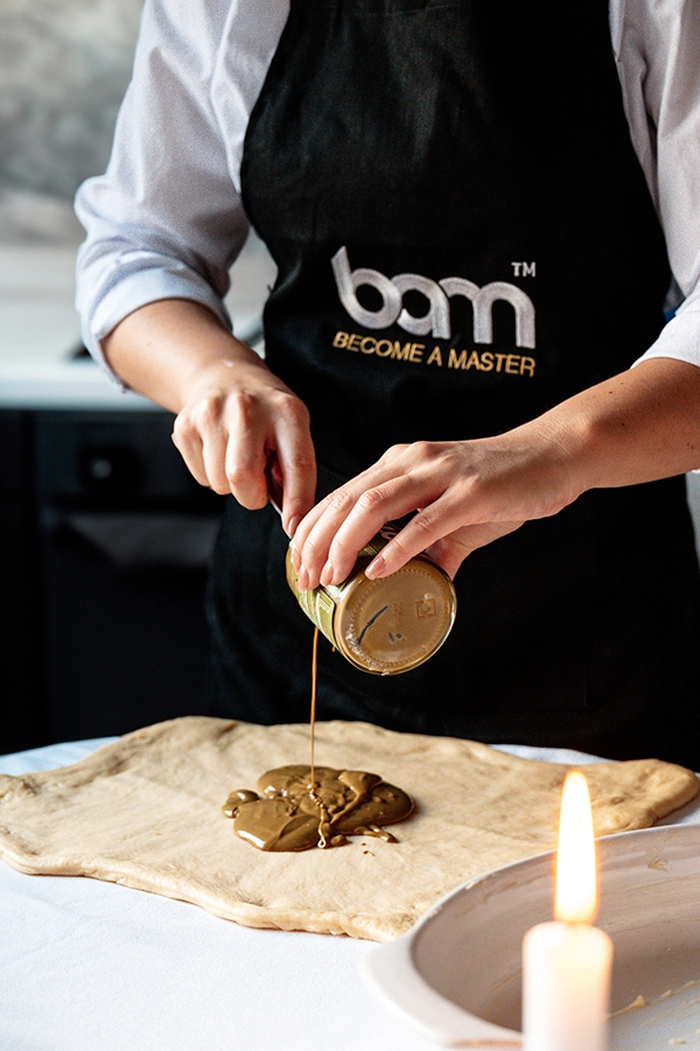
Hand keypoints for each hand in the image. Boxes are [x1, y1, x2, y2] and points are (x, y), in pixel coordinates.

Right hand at [103, 298, 316, 534]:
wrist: (221, 374)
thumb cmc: (264, 411)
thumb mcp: (291, 426)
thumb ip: (293, 467)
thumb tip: (292, 518)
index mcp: (285, 411)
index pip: (296, 464)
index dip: (297, 502)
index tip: (295, 528)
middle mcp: (247, 408)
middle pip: (242, 476)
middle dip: (251, 495)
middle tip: (256, 484)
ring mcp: (211, 414)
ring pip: (219, 482)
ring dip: (230, 483)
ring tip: (235, 455)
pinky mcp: (185, 425)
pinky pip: (200, 476)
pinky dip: (210, 473)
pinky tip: (217, 448)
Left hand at [292, 421, 580, 588]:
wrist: (554, 454)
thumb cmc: (503, 482)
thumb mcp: (454, 512)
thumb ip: (430, 546)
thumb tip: (412, 583)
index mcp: (400, 463)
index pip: (342, 494)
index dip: (312, 528)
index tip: (298, 560)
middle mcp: (413, 461)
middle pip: (347, 500)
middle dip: (317, 540)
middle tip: (304, 577)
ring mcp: (441, 474)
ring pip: (375, 506)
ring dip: (345, 544)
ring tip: (331, 575)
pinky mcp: (471, 492)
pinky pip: (425, 522)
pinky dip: (397, 548)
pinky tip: (378, 571)